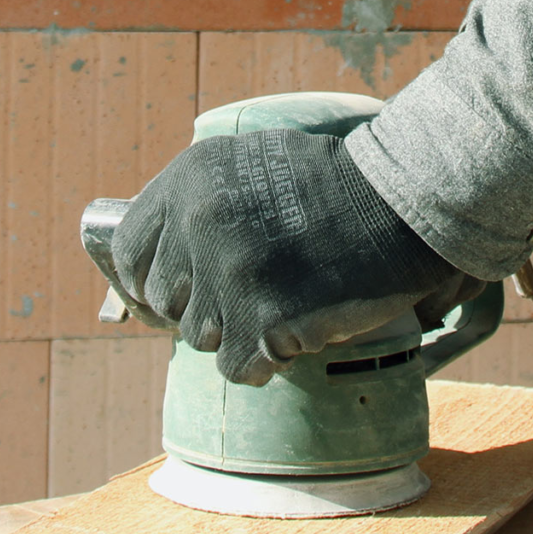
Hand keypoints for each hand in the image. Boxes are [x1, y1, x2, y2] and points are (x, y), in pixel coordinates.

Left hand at [113, 129, 482, 385]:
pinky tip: (299, 327)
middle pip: (166, 301)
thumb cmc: (334, 186)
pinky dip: (266, 360)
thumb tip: (150, 266)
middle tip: (250, 298)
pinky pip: (238, 367)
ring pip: (201, 338)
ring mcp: (229, 274)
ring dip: (239, 333)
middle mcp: (198, 223)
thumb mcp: (250, 166)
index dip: (145, 281)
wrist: (403, 203)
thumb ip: (199, 205)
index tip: (167, 298)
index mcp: (188, 179)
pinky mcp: (263, 321)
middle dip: (204, 308)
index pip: (129, 251)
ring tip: (286, 302)